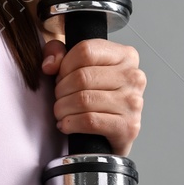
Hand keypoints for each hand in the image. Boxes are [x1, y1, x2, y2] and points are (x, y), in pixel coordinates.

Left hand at [41, 38, 145, 156]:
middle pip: (82, 76)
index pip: (86, 51)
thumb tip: (49, 65)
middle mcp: (134, 76)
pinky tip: (66, 124)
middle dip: (61, 90)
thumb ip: (58, 53)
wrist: (114, 133)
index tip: (61, 77)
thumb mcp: (78, 66)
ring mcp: (133, 102)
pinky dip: (71, 124)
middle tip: (59, 98)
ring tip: (61, 112)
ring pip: (83, 100)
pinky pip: (89, 121)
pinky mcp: (128, 126)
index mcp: (126, 56)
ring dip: (63, 108)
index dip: (65, 65)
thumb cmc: (98, 96)